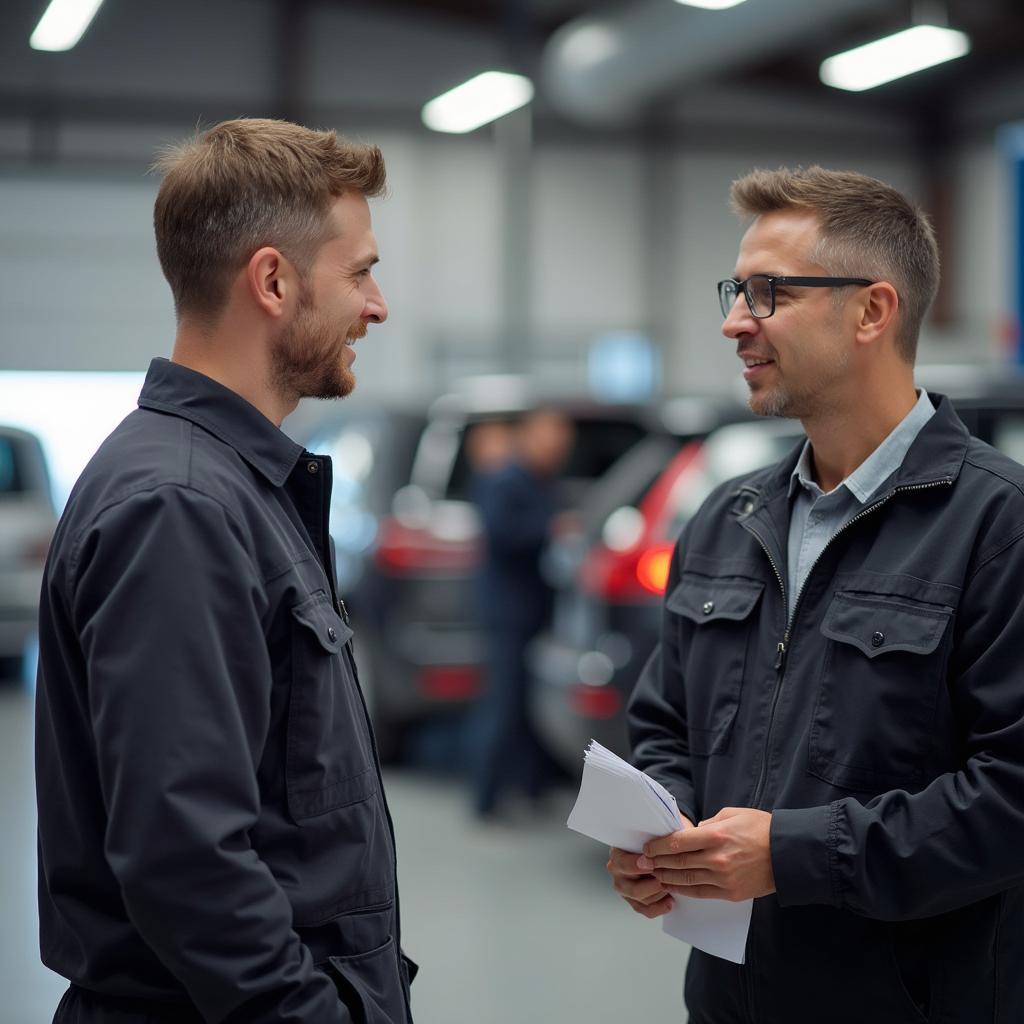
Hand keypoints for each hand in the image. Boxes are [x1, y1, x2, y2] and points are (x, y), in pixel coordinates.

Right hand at [607, 814, 692, 918]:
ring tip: (670, 886)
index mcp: (617, 854)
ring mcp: (625, 888)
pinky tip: (670, 901)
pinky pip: (646, 910)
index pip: (623, 863)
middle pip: (632, 888)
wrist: (656, 848)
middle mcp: (617, 872)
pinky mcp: (634, 901)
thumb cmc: (654, 840)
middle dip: (653, 885)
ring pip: (641, 900)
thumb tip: (668, 838)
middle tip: (666, 879)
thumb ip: (657, 836)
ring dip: (658, 894)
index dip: (638, 865)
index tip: (653, 864)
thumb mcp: (654, 833)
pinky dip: (659, 907)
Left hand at [639, 807, 774, 901]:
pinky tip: (673, 886)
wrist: (789, 854)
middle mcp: (717, 858)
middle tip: (642, 862)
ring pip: (686, 879)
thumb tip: (693, 832)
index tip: (647, 847)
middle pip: (678, 862)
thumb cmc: (761, 829)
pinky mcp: (731, 893)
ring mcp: (724, 878)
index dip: (658, 846)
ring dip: (666, 877)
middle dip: (656, 862)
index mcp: (716, 835)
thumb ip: (709, 823)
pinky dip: (684, 890)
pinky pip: (700, 893)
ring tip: (653, 874)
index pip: (678, 842)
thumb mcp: (733, 814)